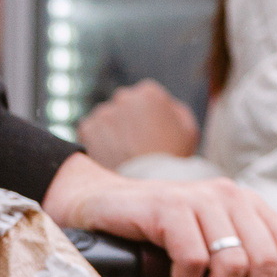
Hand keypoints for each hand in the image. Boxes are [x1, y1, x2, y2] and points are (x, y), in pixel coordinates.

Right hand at [41, 155, 276, 276]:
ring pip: (232, 262)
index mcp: (249, 206)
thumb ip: (236, 267)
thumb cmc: (157, 233)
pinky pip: (192, 258)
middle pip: (266, 258)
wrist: (101, 204)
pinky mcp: (169, 207)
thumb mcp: (207, 245)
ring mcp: (200, 199)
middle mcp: (231, 197)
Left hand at [77, 80, 200, 166]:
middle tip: (137, 145)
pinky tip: (111, 157)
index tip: (151, 134)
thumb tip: (165, 105)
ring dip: (112, 131)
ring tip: (124, 154)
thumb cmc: (172, 159)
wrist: (147, 184)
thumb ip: (176, 110)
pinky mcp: (88, 128)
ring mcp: (103, 112)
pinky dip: (98, 142)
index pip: (145, 97)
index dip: (149, 117)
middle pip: (124, 106)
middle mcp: (123, 96)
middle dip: (128, 121)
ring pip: (107, 119)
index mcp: (149, 92)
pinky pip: (91, 132)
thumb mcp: (189, 130)